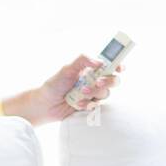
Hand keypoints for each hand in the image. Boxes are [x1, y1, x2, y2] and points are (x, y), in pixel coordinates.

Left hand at [3, 55, 122, 126]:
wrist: (45, 104)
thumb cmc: (54, 84)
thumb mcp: (66, 68)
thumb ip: (82, 60)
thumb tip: (100, 61)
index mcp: (90, 68)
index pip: (109, 64)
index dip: (118, 64)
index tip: (120, 68)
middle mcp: (94, 80)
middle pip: (114, 80)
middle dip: (108, 81)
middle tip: (97, 82)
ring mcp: (93, 93)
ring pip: (106, 93)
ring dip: (94, 93)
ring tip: (80, 93)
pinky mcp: (90, 105)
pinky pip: (97, 105)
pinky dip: (88, 104)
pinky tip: (77, 103)